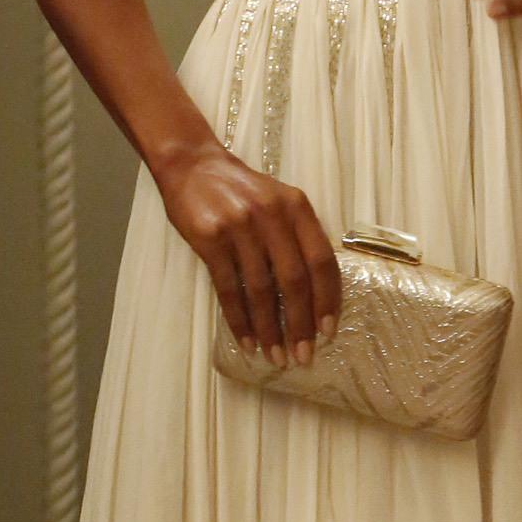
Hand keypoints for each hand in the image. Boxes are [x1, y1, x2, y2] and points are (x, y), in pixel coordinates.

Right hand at [153, 139, 340, 364]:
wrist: (193, 166)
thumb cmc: (242, 192)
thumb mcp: (279, 202)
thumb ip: (298, 237)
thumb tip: (316, 295)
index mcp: (297, 207)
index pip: (322, 260)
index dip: (328, 299)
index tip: (328, 331)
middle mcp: (272, 215)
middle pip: (294, 280)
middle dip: (300, 323)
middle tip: (302, 356)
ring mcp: (240, 226)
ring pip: (260, 289)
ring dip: (269, 329)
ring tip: (274, 355)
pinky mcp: (210, 238)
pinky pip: (228, 289)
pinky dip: (239, 320)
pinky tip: (246, 341)